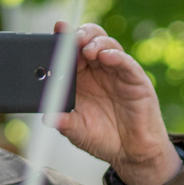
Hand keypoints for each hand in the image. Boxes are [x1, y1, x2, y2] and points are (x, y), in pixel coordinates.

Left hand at [48, 23, 180, 184]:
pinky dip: (116, 56)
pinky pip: (126, 62)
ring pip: (107, 45)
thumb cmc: (104, 138)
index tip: (56, 31)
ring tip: (87, 49)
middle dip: (79, 35)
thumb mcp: (78, 132)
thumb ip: (64, 123)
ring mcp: (117, 73)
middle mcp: (98, 71)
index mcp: (80, 78)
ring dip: (96, 42)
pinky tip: (106, 57)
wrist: (131, 153)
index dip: (63, 40)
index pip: (70, 52)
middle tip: (71, 37)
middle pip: (89, 40)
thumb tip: (48, 118)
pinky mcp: (135, 79)